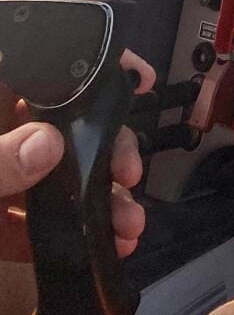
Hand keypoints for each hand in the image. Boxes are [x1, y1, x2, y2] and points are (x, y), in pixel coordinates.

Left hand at [0, 48, 153, 261]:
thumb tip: (49, 145)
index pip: (48, 70)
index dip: (95, 68)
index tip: (138, 78)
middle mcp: (1, 137)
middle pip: (67, 126)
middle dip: (110, 149)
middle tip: (129, 171)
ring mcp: (1, 180)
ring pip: (59, 178)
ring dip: (99, 201)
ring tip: (126, 225)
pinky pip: (37, 224)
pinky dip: (70, 236)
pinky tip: (98, 247)